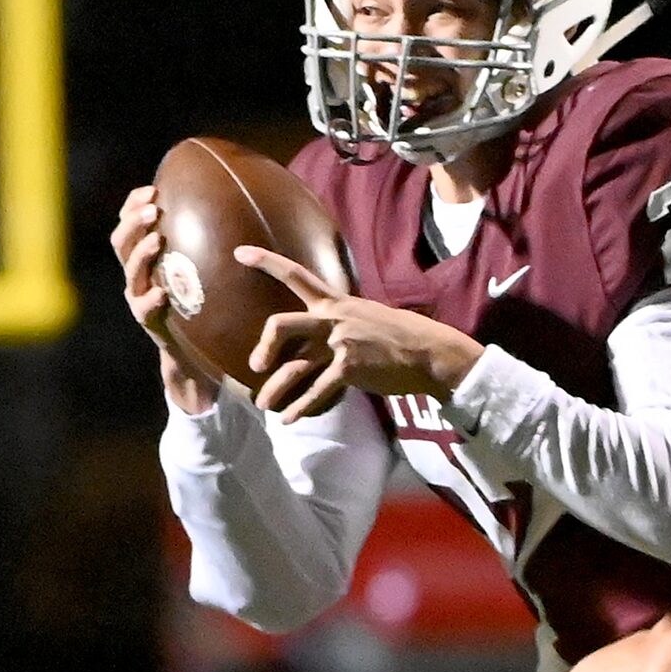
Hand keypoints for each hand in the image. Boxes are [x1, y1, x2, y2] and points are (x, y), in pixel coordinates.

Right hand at [109, 185, 221, 411]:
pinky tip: (162, 294)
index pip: (131, 224)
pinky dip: (150, 300)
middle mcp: (139, 276)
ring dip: (140, 254)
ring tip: (156, 241)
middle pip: (121, 242)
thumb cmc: (209, 308)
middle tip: (152, 210)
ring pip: (130, 272)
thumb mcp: (210, 274)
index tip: (152, 189)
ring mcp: (141, 299)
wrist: (201, 356)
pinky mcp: (151, 324)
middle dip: (133, 223)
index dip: (134, 205)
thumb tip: (250, 211)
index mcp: (149, 259)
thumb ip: (216, 247)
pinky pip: (144, 310)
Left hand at [237, 245, 483, 421]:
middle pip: (281, 325)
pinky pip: (317, 390)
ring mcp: (340, 344)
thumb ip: (343, 322)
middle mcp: (333, 320)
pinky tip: (289, 418)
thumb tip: (327, 334)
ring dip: (276, 389)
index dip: (267, 262)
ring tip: (264, 405)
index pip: (296, 275)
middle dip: (264, 346)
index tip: (240, 253)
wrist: (430, 353)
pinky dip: (301, 407)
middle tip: (256, 365)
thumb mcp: (368, 316)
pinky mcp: (350, 369)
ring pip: (295, 367)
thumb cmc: (404, 336)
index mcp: (337, 303)